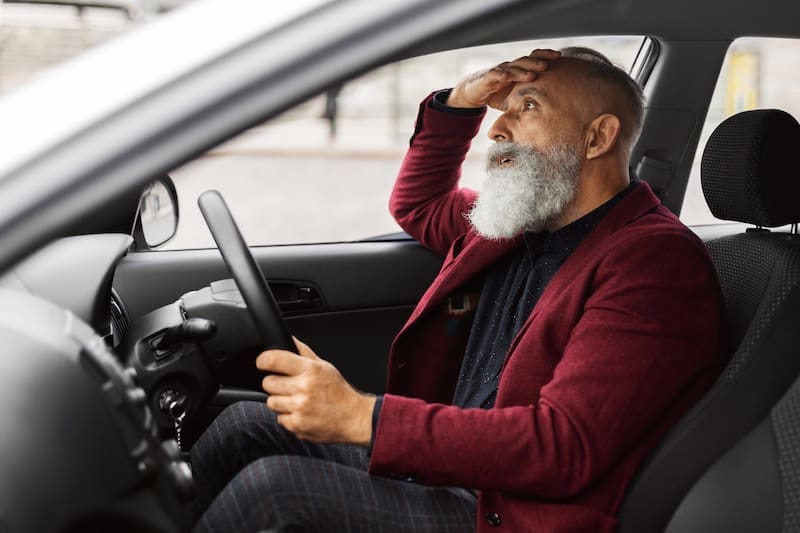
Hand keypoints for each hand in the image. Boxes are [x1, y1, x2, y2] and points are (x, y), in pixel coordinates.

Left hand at [256, 337, 375, 445]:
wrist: (352, 417)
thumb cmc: (338, 391)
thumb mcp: (324, 366)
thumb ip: (303, 352)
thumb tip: (289, 339)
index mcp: (310, 370)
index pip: (273, 360)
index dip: (263, 361)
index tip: (262, 363)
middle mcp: (303, 388)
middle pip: (268, 383)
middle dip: (275, 383)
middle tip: (289, 386)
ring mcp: (299, 408)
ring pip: (271, 402)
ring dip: (280, 401)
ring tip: (296, 400)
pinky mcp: (297, 425)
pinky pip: (280, 418)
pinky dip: (288, 416)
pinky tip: (301, 412)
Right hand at [447, 48, 560, 108]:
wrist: (474, 92)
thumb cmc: (497, 94)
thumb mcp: (516, 96)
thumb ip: (529, 99)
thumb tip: (548, 110)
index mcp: (519, 70)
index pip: (533, 59)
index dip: (545, 56)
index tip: (559, 56)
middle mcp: (510, 68)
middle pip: (525, 60)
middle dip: (538, 61)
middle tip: (550, 63)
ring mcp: (499, 71)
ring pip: (512, 67)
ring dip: (522, 70)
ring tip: (532, 75)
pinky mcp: (487, 78)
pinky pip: (494, 74)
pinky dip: (500, 74)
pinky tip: (506, 77)